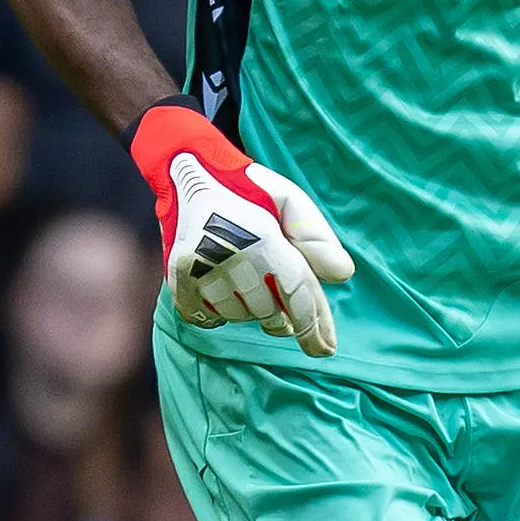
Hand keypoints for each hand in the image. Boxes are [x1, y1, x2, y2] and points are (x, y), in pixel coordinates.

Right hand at [130, 102, 353, 357]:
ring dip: (250, 310)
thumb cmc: (248, 189)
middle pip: (268, 312)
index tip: (325, 350)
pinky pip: (206, 317)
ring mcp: (199, 269)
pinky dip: (219, 314)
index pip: (296, 293)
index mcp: (262, 237)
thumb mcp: (289, 201)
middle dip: (280, 313)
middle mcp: (229, 256)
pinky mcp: (176, 277)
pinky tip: (225, 293)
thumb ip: (316, 237)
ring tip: (248, 283)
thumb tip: (343, 275)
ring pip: (238, 316)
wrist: (188, 171)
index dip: (314, 325)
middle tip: (278, 299)